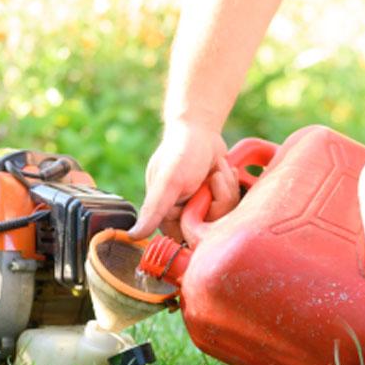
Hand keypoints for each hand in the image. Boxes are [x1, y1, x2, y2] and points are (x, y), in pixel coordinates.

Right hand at [128, 121, 238, 240]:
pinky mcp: (217, 196)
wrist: (200, 129)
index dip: (198, 217)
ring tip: (218, 170)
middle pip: (209, 225)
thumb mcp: (168, 182)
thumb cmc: (180, 152)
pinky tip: (222, 170)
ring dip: (226, 188)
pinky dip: (230, 183)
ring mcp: (202, 203)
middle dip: (217, 200)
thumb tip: (132, 235)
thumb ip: (154, 210)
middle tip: (213, 179)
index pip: (186, 234)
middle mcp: (184, 211)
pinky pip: (232, 202)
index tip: (199, 197)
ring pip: (223, 213)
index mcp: (166, 212)